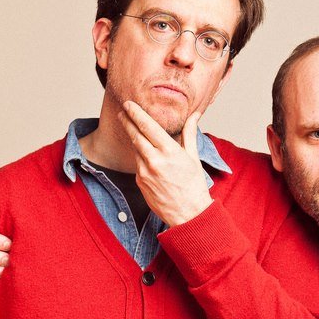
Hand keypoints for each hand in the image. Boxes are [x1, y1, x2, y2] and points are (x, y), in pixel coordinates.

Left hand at [119, 101, 212, 225]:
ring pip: (136, 149)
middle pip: (135, 135)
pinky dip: (141, 157)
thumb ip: (190, 134)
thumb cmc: (194, 186)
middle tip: (123, 111)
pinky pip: (138, 164)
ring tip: (134, 130)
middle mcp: (154, 160)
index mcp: (169, 152)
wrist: (188, 214)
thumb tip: (195, 115)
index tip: (129, 104)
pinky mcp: (139, 182)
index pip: (148, 126)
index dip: (136, 113)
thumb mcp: (194, 157)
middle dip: (128, 121)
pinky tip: (147, 157)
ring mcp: (144, 172)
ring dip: (135, 139)